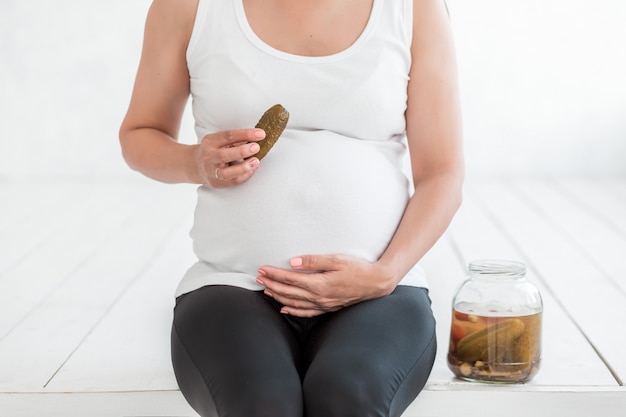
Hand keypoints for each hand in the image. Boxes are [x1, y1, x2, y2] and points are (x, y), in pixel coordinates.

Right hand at [195, 128, 264, 187]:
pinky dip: (244, 176)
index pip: (228, 136)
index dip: (245, 134)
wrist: (197, 165)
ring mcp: (211, 172)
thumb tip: (257, 138)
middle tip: (256, 147)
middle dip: (242, 152)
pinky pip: (232, 181)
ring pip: (226, 173)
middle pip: (224, 155)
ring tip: (255, 161)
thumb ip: (236, 140)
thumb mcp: (220, 140)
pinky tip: (251, 169)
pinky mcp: (216, 183)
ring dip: (243, 168)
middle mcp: (208, 157)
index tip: (260, 134)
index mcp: (210, 142)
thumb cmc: (215, 150)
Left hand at [257, 255, 395, 317]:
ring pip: (294, 303)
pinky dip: (293, 311)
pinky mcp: (328, 308)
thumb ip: (314, 261)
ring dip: (278, 296)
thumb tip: (293, 262)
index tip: (263, 269)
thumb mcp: (336, 259)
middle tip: (258, 277)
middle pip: (288, 292)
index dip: (274, 274)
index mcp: (319, 284)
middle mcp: (319, 297)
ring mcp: (323, 305)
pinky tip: (285, 308)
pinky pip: (306, 312)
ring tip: (266, 289)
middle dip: (271, 284)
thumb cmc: (358, 268)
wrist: (376, 283)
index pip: (290, 279)